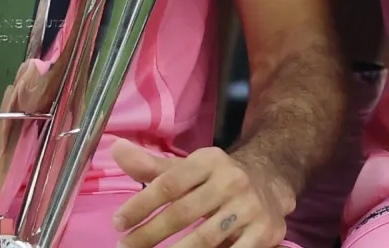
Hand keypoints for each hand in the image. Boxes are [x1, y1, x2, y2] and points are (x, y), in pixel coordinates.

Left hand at [113, 142, 295, 247]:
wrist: (272, 182)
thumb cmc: (217, 179)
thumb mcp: (188, 168)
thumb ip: (152, 166)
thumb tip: (117, 149)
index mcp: (211, 161)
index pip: (170, 183)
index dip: (141, 205)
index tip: (117, 223)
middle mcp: (232, 180)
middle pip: (183, 212)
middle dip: (149, 235)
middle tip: (126, 247)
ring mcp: (250, 207)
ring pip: (205, 238)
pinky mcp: (264, 232)